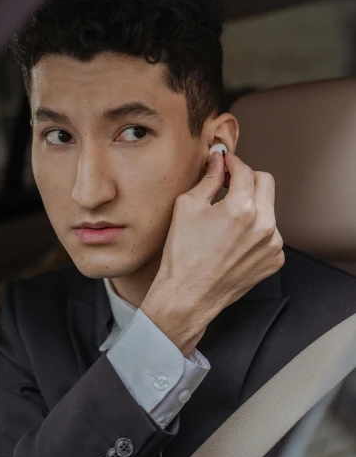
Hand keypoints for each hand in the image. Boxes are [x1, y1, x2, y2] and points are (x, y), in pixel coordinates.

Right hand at [141, 151, 283, 354]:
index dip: (232, 162)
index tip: (225, 162)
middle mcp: (264, 225)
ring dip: (252, 206)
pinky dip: (255, 231)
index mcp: (242, 208)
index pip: (245, 171)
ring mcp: (272, 245)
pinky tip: (234, 241)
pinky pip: (270, 234)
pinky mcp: (274, 260)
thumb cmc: (182, 254)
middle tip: (229, 182)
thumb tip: (218, 161)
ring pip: (268, 209)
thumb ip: (208, 179)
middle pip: (266, 183)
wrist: (188, 295)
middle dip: (247, 178)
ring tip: (227, 219)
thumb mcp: (187, 207)